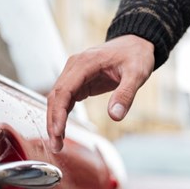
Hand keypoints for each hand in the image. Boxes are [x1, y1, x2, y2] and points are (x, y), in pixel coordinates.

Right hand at [47, 35, 154, 152]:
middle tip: (56, 145)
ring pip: (57, 99)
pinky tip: (62, 130)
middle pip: (55, 96)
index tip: (57, 132)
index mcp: (84, 63)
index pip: (64, 90)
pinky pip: (65, 99)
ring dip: (55, 120)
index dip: (58, 113)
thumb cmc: (135, 55)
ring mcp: (75, 74)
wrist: (136, 43)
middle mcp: (74, 67)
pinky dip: (62, 115)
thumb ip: (125, 94)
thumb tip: (115, 116)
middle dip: (53, 122)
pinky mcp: (79, 81)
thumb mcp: (136, 74)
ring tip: (57, 143)